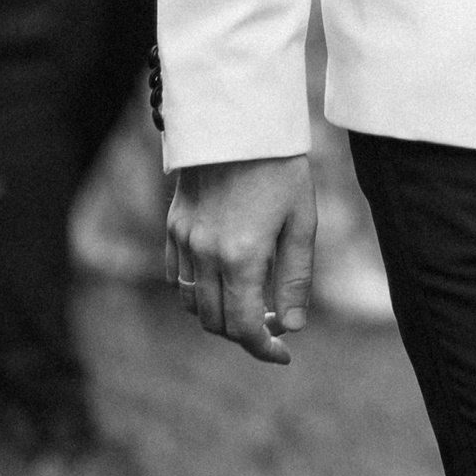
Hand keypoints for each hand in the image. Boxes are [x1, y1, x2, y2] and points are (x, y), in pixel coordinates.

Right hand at [167, 155, 318, 362]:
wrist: (239, 120)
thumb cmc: (280, 168)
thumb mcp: (302, 221)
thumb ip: (296, 277)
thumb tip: (294, 326)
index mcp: (242, 256)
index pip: (245, 327)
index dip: (264, 349)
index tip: (283, 354)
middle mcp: (205, 254)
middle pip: (215, 322)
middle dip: (245, 334)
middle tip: (275, 325)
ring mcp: (183, 241)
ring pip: (191, 304)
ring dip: (218, 315)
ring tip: (251, 304)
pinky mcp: (172, 227)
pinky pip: (175, 277)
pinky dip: (196, 292)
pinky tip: (222, 282)